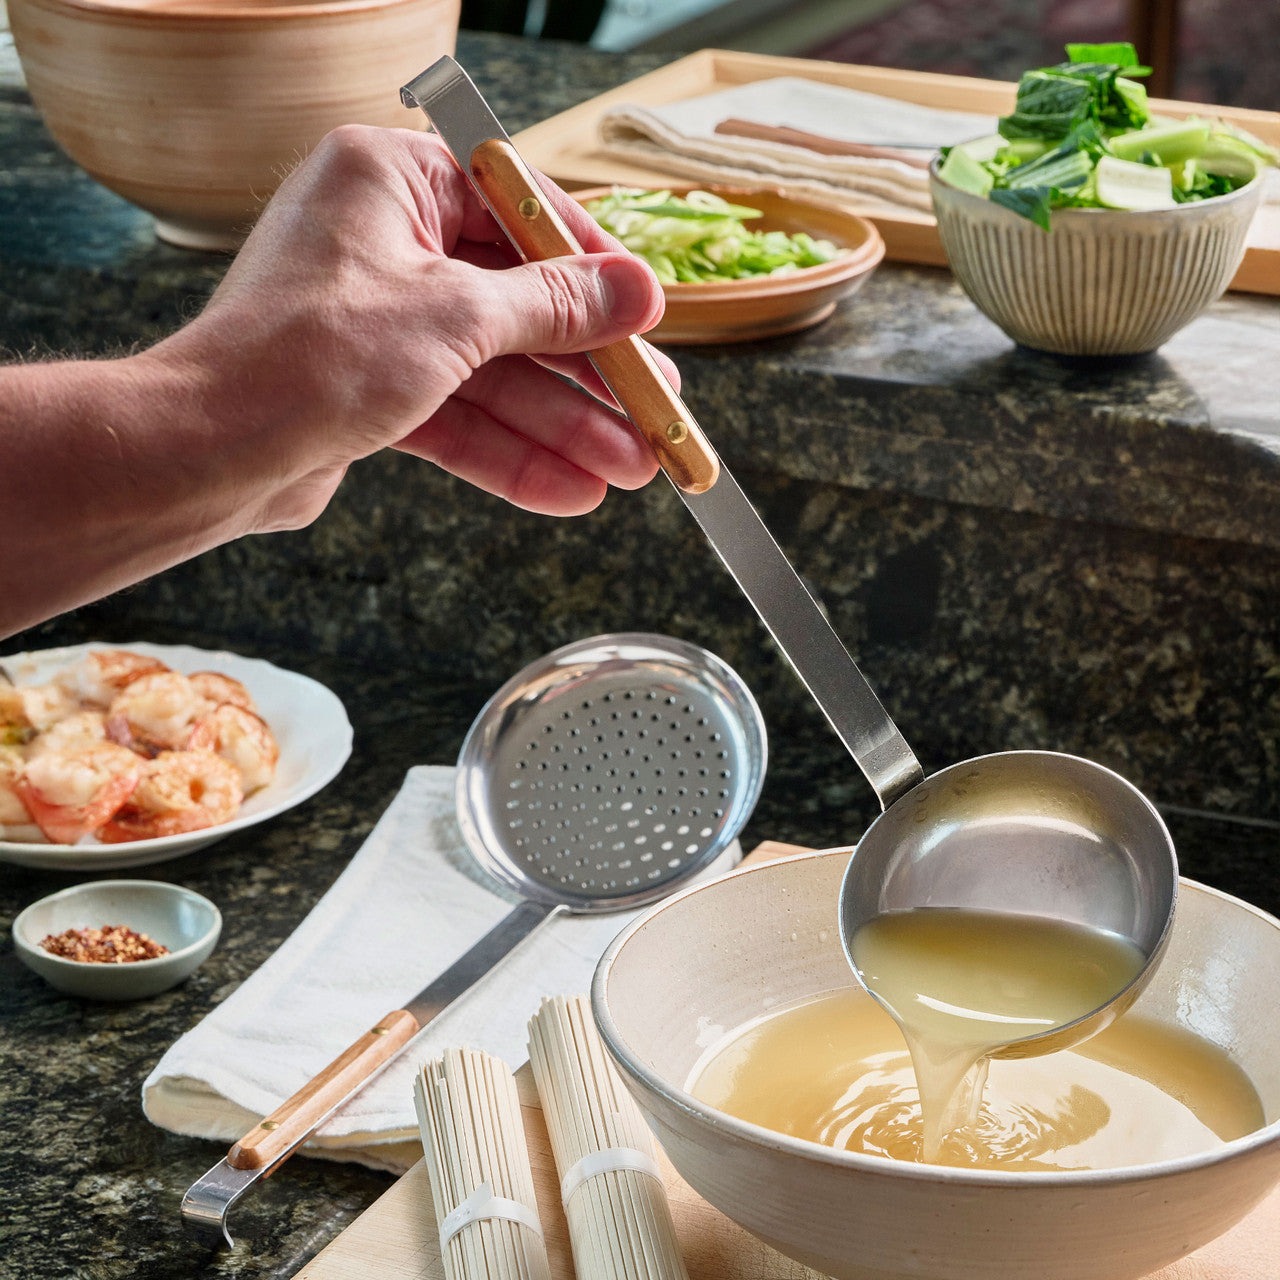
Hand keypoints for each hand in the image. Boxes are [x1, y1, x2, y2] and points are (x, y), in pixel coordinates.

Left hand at [158, 124, 672, 523]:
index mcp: (390, 179)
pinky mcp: (370, 386)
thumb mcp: (456, 318)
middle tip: (656, 414)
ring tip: (632, 472)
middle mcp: (382, 240)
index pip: (521, 213)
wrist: (210, 453)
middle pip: (515, 305)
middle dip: (588, 375)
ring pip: (493, 373)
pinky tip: (571, 491)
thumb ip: (553, 306)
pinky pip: (459, 414)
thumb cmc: (313, 355)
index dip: (594, 273)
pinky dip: (510, 454)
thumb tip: (637, 292)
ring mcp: (376, 317)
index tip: (649, 317)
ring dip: (563, 427)